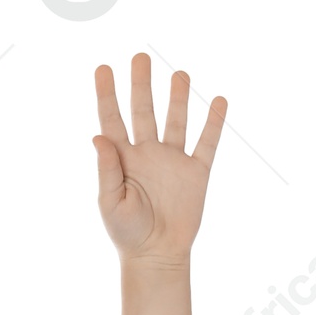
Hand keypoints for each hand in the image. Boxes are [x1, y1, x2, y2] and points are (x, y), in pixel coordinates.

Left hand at [92, 55, 225, 263]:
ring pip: (175, 119)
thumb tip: (97, 136)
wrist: (157, 257)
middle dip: (142, 84)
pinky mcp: (196, 173)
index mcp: (123, 159)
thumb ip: (107, 168)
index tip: (103, 68)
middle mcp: (147, 153)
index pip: (112, 119)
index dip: (106, 94)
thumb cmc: (126, 234)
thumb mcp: (110, 202)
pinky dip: (213, 122)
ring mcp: (172, 161)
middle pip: (143, 110)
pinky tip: (218, 100)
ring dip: (177, 97)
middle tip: (140, 57)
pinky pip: (207, 142)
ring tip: (180, 74)